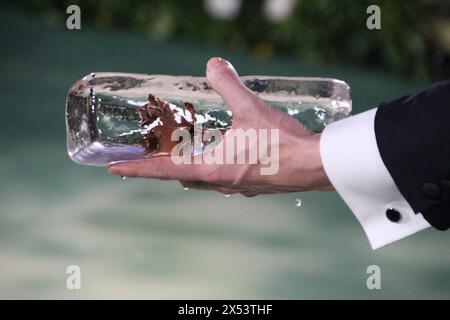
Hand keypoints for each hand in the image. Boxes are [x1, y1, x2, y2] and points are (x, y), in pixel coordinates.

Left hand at [108, 57, 332, 195]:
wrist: (317, 166)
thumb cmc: (284, 143)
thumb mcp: (252, 109)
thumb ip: (229, 84)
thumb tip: (213, 63)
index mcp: (212, 169)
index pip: (164, 171)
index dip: (137, 169)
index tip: (115, 170)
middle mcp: (220, 183)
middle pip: (182, 176)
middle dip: (165, 166)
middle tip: (152, 153)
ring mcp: (237, 187)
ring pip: (202, 180)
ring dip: (189, 167)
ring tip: (184, 150)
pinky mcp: (252, 185)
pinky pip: (223, 179)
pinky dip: (212, 167)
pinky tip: (224, 153)